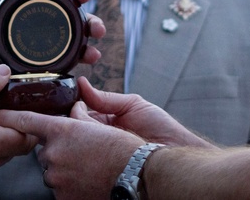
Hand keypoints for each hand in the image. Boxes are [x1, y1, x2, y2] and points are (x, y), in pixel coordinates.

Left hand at [0, 0, 105, 74]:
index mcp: (34, 7)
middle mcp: (48, 26)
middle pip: (77, 20)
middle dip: (91, 23)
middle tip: (98, 30)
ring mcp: (52, 47)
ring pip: (79, 43)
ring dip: (91, 47)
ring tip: (94, 55)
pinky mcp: (52, 67)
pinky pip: (70, 65)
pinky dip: (81, 66)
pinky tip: (86, 69)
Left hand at [0, 100, 143, 199]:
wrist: (137, 175)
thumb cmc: (123, 149)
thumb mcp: (99, 124)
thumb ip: (79, 118)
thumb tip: (74, 113)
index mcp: (61, 131)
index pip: (26, 121)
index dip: (6, 118)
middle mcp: (54, 154)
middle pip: (45, 151)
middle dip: (58, 151)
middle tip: (81, 153)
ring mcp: (57, 177)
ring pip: (53, 171)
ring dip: (65, 169)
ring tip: (88, 168)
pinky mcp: (62, 197)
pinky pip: (60, 189)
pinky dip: (71, 185)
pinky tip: (88, 181)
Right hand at [78, 77, 215, 148]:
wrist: (174, 149)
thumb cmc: (159, 127)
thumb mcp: (132, 104)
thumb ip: (106, 98)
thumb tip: (82, 84)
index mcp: (104, 121)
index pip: (79, 114)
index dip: (74, 108)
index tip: (74, 104)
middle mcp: (100, 137)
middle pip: (76, 128)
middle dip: (75, 122)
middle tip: (78, 118)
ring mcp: (100, 152)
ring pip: (79, 143)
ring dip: (80, 136)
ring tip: (87, 132)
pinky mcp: (103, 166)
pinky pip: (89, 158)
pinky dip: (87, 150)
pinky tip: (91, 145)